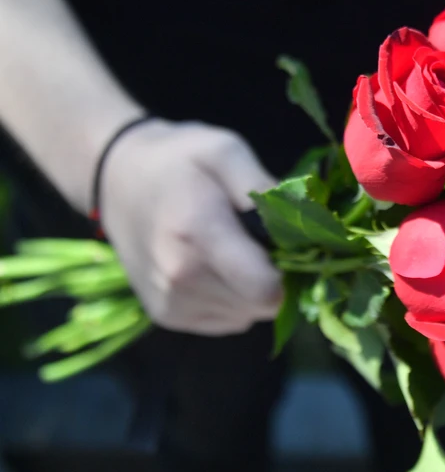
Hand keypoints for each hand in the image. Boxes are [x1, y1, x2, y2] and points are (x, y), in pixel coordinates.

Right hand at [99, 119, 282, 335]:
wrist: (115, 178)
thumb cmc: (178, 160)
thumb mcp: (225, 151)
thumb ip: (263, 187)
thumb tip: (302, 222)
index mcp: (199, 234)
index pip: (267, 290)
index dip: (290, 271)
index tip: (286, 245)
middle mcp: (181, 277)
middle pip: (261, 304)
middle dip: (273, 277)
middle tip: (258, 242)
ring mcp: (171, 302)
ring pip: (247, 315)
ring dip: (252, 288)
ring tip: (232, 251)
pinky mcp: (168, 316)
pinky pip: (228, 320)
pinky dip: (233, 299)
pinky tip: (216, 267)